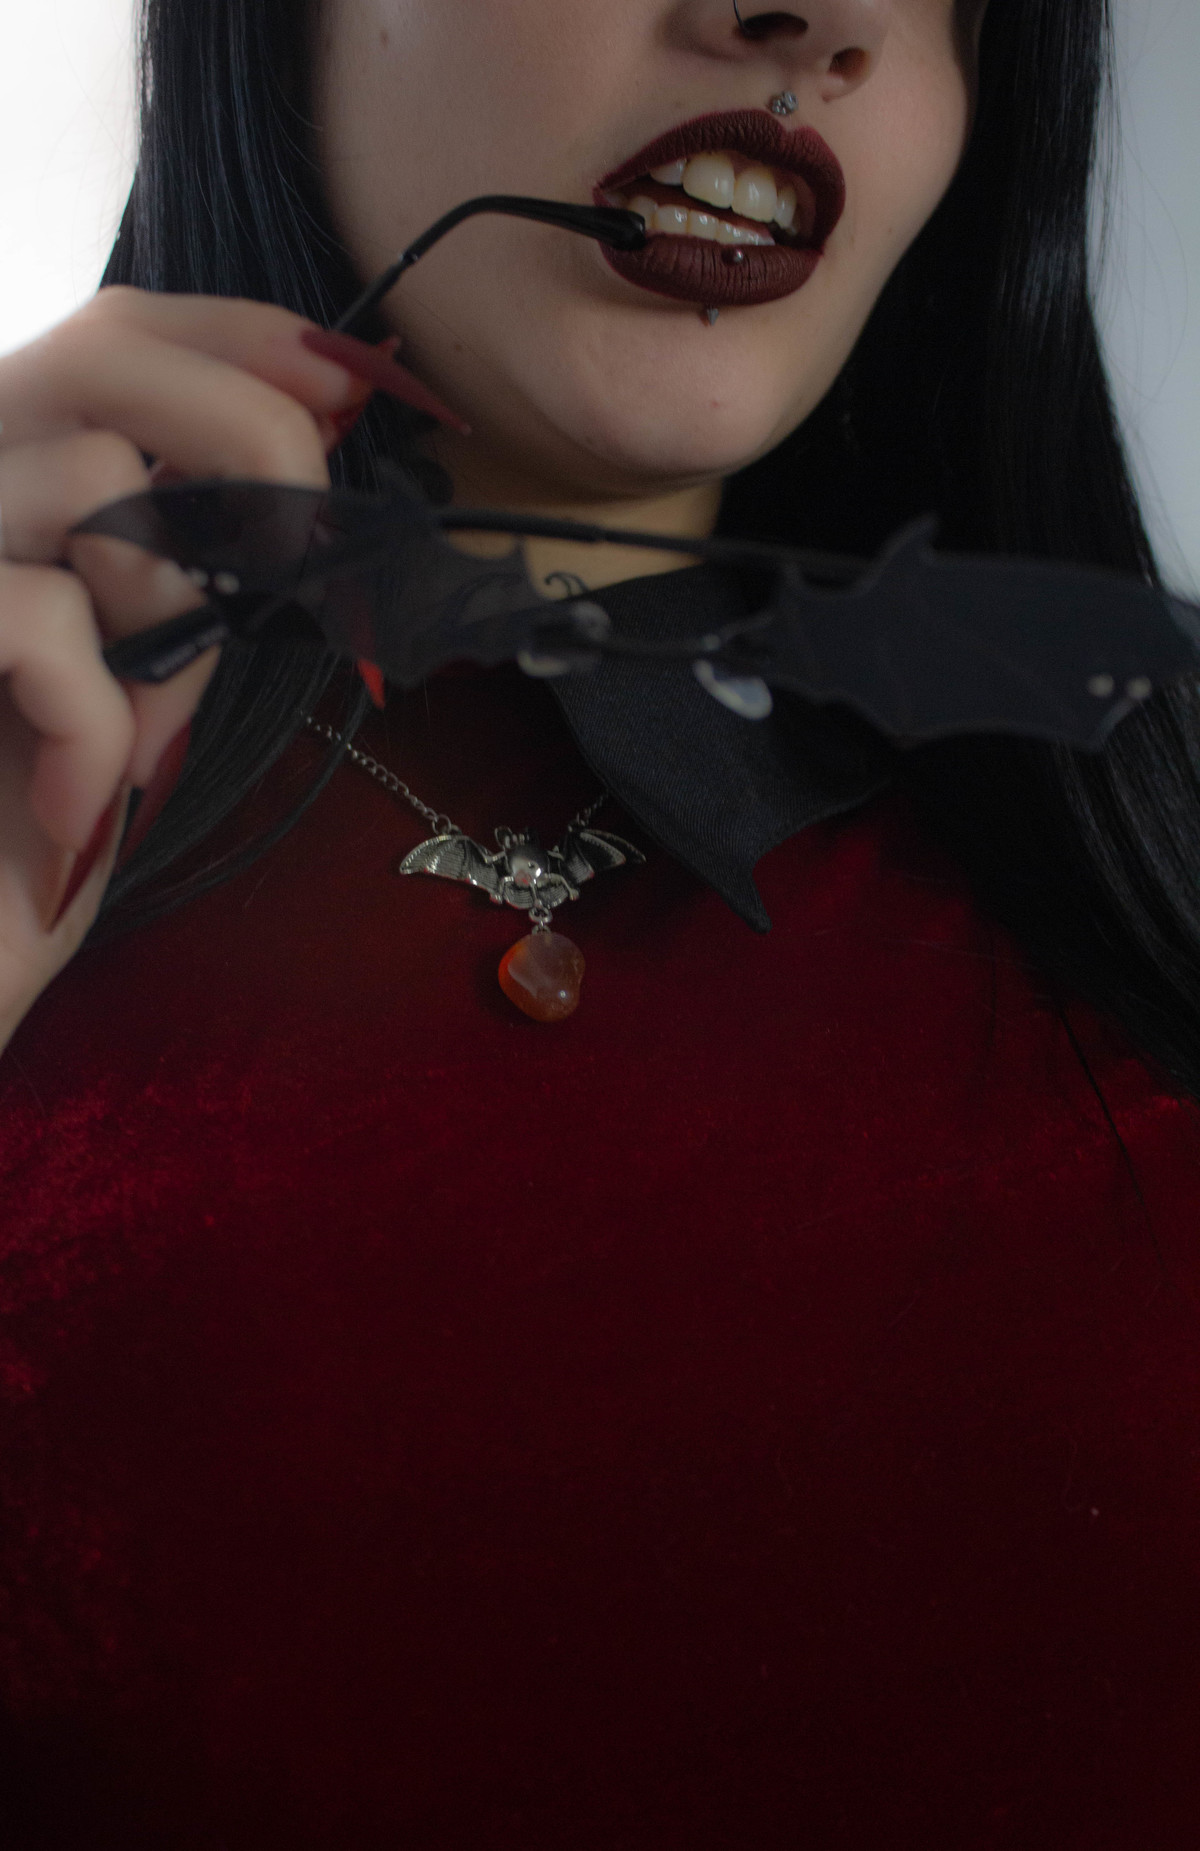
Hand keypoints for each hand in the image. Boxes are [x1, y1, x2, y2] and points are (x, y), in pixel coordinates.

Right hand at [0, 285, 373, 1049]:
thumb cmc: (24, 828)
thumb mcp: (135, 676)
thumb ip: (193, 561)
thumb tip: (313, 446)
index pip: (114, 331)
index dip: (244, 340)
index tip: (349, 387)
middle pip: (103, 349)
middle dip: (252, 430)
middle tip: (307, 550)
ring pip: (92, 474)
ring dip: (160, 621)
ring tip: (129, 738)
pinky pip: (47, 614)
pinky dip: (94, 729)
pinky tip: (66, 810)